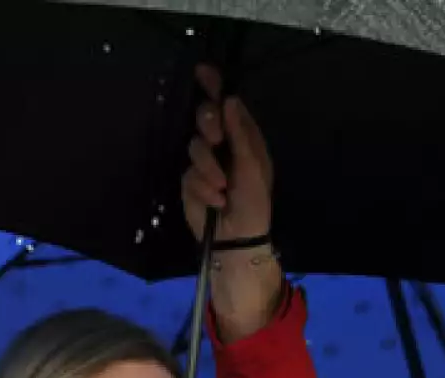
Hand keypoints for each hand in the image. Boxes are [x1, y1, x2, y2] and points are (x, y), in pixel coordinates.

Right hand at [181, 64, 273, 245]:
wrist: (238, 239)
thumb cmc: (255, 202)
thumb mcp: (253, 167)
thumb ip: (240, 134)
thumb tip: (229, 99)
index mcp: (242, 136)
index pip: (226, 105)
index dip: (214, 87)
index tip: (203, 72)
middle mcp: (222, 145)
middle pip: (204, 117)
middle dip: (208, 124)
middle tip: (215, 138)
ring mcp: (204, 163)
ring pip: (194, 146)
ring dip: (208, 167)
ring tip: (222, 187)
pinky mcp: (189, 182)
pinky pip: (189, 174)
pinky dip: (203, 188)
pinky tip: (215, 201)